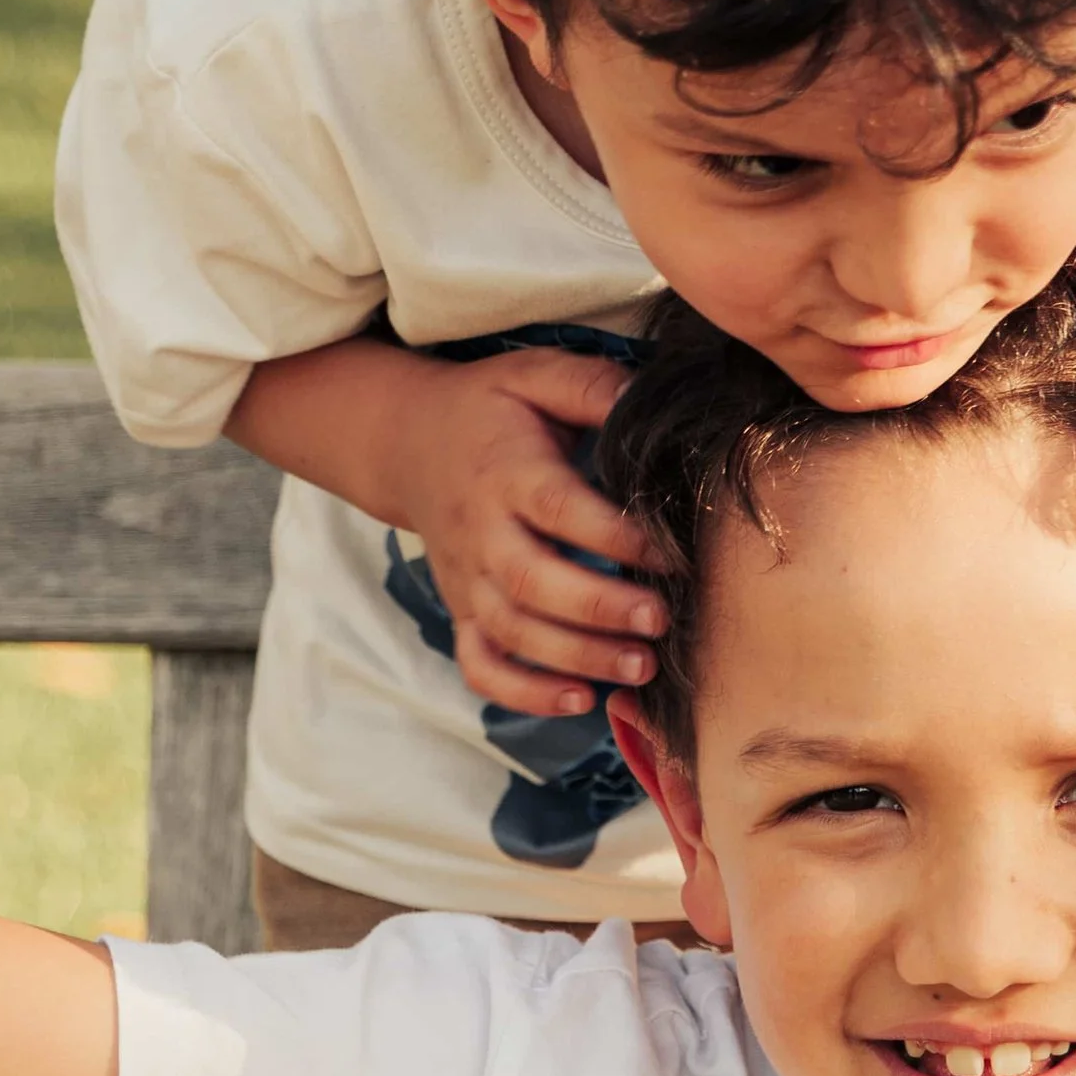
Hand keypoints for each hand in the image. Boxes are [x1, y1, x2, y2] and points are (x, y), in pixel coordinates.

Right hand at [385, 347, 672, 720]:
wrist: (405, 442)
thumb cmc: (489, 409)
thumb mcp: (535, 375)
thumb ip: (592, 386)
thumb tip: (649, 403)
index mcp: (506, 473)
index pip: (559, 509)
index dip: (614, 535)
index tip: (669, 553)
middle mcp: (481, 532)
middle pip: (531, 583)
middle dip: (597, 610)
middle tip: (659, 621)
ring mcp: (466, 578)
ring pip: (512, 632)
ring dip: (575, 657)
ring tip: (639, 666)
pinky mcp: (461, 610)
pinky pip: (481, 664)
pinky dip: (523, 693)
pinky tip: (579, 699)